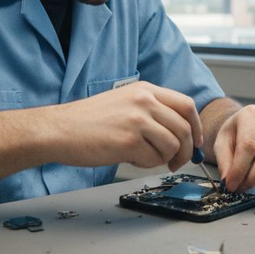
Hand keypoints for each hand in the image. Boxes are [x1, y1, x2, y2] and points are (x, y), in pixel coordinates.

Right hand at [53, 81, 202, 170]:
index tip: (195, 142)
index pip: (186, 105)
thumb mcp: (124, 102)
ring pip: (173, 145)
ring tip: (143, 157)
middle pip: (185, 128)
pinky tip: (128, 158)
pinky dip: (146, 164)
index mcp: (145, 90)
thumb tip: (179, 134)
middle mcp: (144, 101)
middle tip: (177, 161)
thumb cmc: (88, 121)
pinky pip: (154, 159)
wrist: (59, 129)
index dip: (195, 126)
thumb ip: (151, 111)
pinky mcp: (129, 141)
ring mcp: (137, 120)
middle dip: (186, 150)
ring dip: (163, 158)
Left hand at [213, 105, 254, 191]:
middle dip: (253, 176)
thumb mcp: (221, 143)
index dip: (239, 169)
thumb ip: (224, 162)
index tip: (231, 184)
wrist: (243, 128)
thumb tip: (228, 180)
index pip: (248, 145)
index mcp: (251, 114)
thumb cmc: (234, 134)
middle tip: (241, 187)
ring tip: (252, 175)